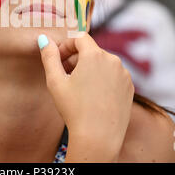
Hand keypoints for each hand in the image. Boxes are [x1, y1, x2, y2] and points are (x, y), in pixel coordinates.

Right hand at [37, 33, 134, 158]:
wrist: (98, 137)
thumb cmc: (74, 109)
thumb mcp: (55, 81)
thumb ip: (49, 56)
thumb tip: (44, 39)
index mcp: (94, 55)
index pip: (79, 38)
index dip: (66, 45)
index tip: (58, 58)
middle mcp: (113, 60)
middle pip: (91, 50)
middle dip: (76, 57)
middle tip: (64, 73)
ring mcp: (124, 73)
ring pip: (103, 63)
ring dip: (90, 68)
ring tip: (78, 87)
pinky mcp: (129, 86)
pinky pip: (113, 75)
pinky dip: (102, 79)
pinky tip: (93, 95)